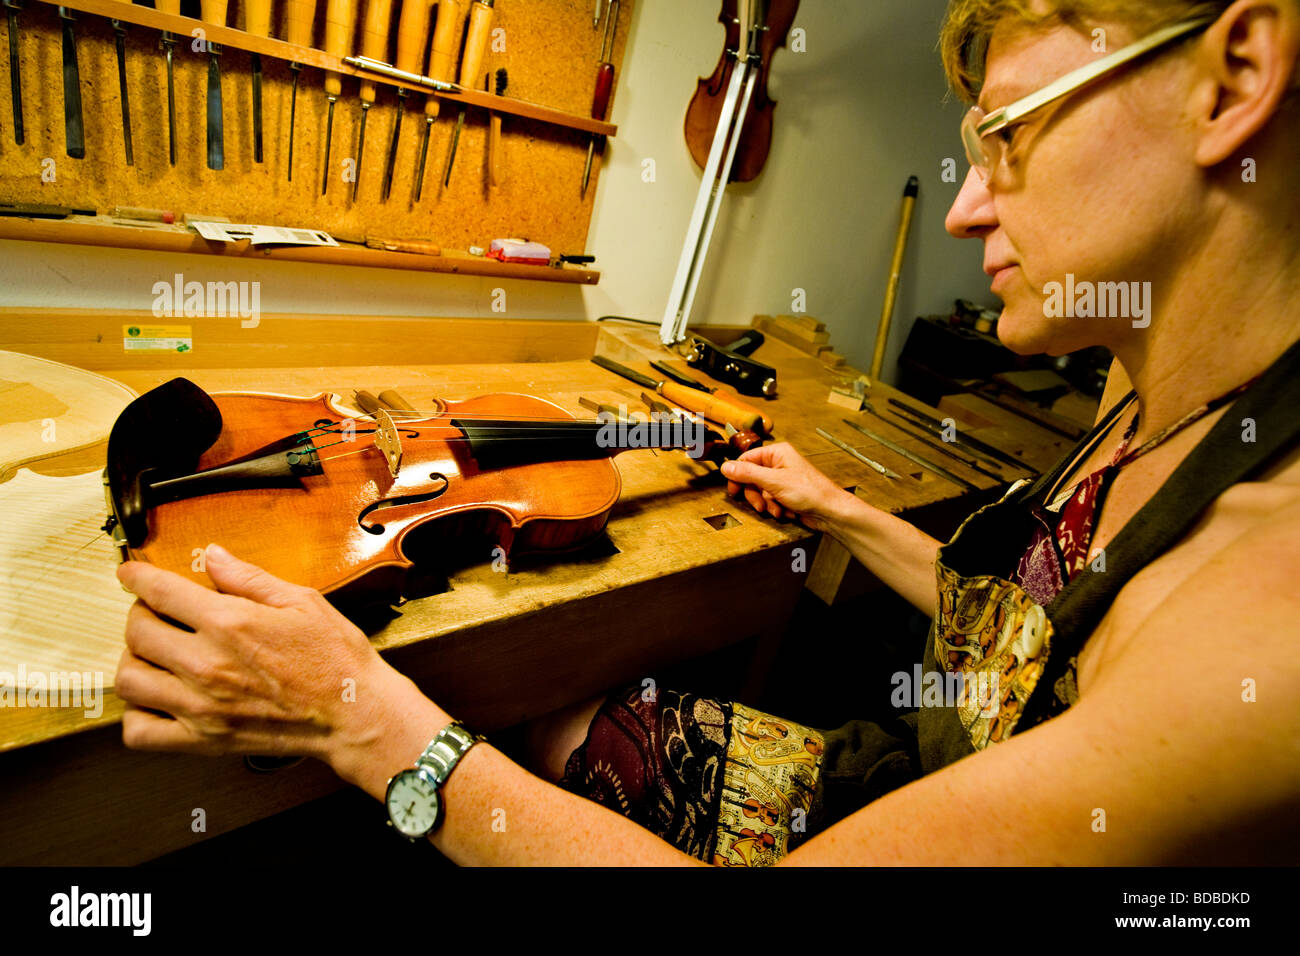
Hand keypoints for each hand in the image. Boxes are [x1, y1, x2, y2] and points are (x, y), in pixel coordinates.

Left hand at [115, 543, 431, 788]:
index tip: (130, 574)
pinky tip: (158, 698)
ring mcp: (200, 706)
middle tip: (156, 612)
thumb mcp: (301, 601)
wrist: (354, 713)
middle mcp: (207, 664)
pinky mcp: (203, 740)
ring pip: (129, 679)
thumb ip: (249, 578)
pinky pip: (141, 732)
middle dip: (140, 613)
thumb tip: (212, 556)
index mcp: (230, 623)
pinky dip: (137, 714)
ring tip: (154, 654)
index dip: (136, 576)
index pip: (159, 591)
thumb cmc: (335, 658)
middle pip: (136, 631)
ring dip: (134, 660)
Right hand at [719, 442, 855, 531]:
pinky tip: (786, 511)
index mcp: (777, 453)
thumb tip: (726, 467)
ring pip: (760, 492)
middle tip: (760, 504)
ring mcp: (782, 479)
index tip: (734, 489)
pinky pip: (770, 500)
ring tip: (778, 509)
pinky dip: (775, 508)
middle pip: (751, 478)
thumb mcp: (774, 481)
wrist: (829, 511)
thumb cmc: (811, 492)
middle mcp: (779, 464)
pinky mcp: (786, 493)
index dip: (738, 476)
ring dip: (767, 504)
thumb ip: (747, 474)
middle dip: (756, 495)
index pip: (746, 460)